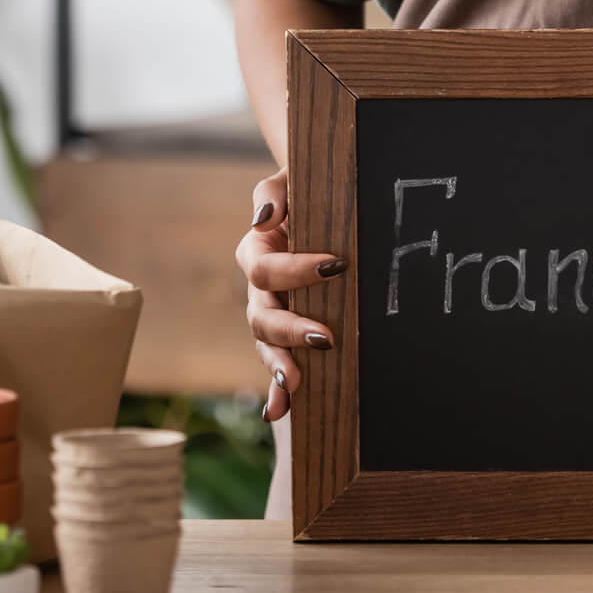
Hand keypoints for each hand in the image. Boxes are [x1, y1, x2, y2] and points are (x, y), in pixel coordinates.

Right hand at [236, 168, 344, 422]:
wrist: (319, 205)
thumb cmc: (307, 192)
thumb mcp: (290, 181)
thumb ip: (273, 193)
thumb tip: (263, 219)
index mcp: (256, 251)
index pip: (264, 268)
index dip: (295, 270)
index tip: (335, 266)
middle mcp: (259, 288)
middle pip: (261, 316)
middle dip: (290, 329)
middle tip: (325, 337)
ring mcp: (271, 313)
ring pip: (265, 345)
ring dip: (279, 365)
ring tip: (296, 382)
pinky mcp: (287, 332)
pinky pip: (277, 363)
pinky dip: (276, 390)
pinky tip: (280, 411)